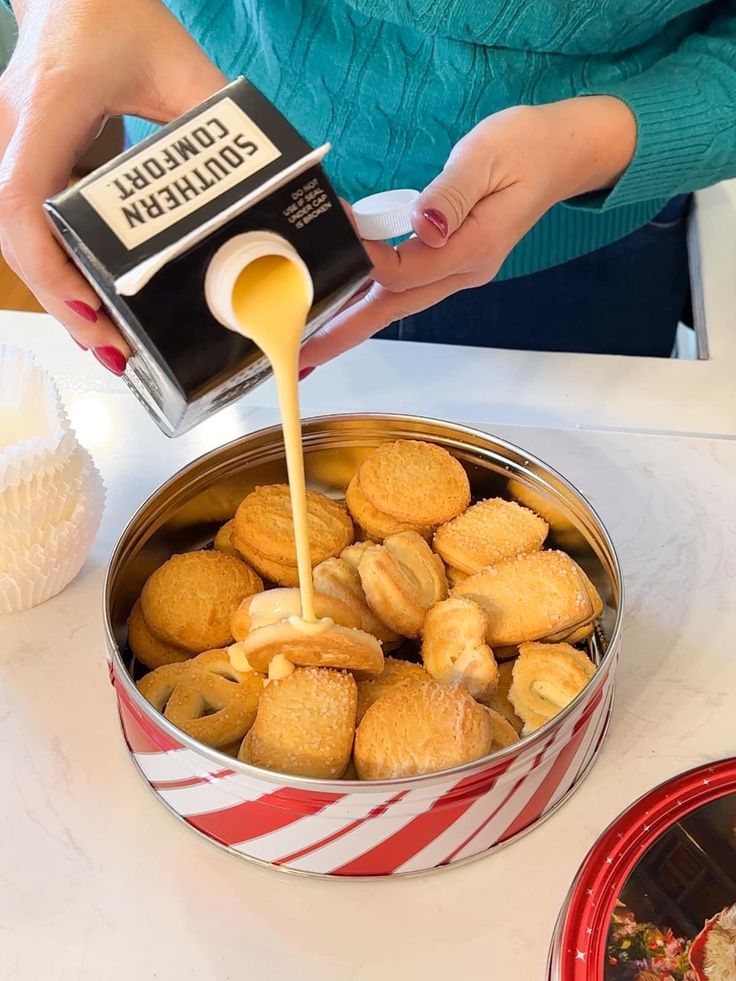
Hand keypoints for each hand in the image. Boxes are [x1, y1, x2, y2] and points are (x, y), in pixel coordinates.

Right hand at [0, 0, 225, 370]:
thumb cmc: (115, 13)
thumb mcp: (180, 63)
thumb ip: (225, 121)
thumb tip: (291, 173)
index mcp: (49, 105)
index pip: (22, 198)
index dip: (50, 266)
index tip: (92, 312)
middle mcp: (15, 133)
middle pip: (18, 240)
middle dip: (64, 305)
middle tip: (117, 353)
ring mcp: (12, 150)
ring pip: (21, 242)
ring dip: (62, 298)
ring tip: (113, 344)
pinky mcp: (26, 163)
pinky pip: (34, 228)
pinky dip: (64, 271)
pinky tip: (99, 304)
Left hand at [301, 96, 635, 367]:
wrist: (560, 154)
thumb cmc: (526, 147)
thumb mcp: (487, 157)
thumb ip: (451, 194)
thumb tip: (423, 225)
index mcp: (474, 247)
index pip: (404, 268)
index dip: (365, 258)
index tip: (334, 236)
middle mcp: (464, 270)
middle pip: (392, 308)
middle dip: (344, 333)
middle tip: (302, 355)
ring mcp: (458, 271)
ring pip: (395, 305)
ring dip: (352, 325)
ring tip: (311, 345)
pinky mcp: (451, 263)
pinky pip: (404, 289)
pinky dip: (370, 301)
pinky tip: (343, 308)